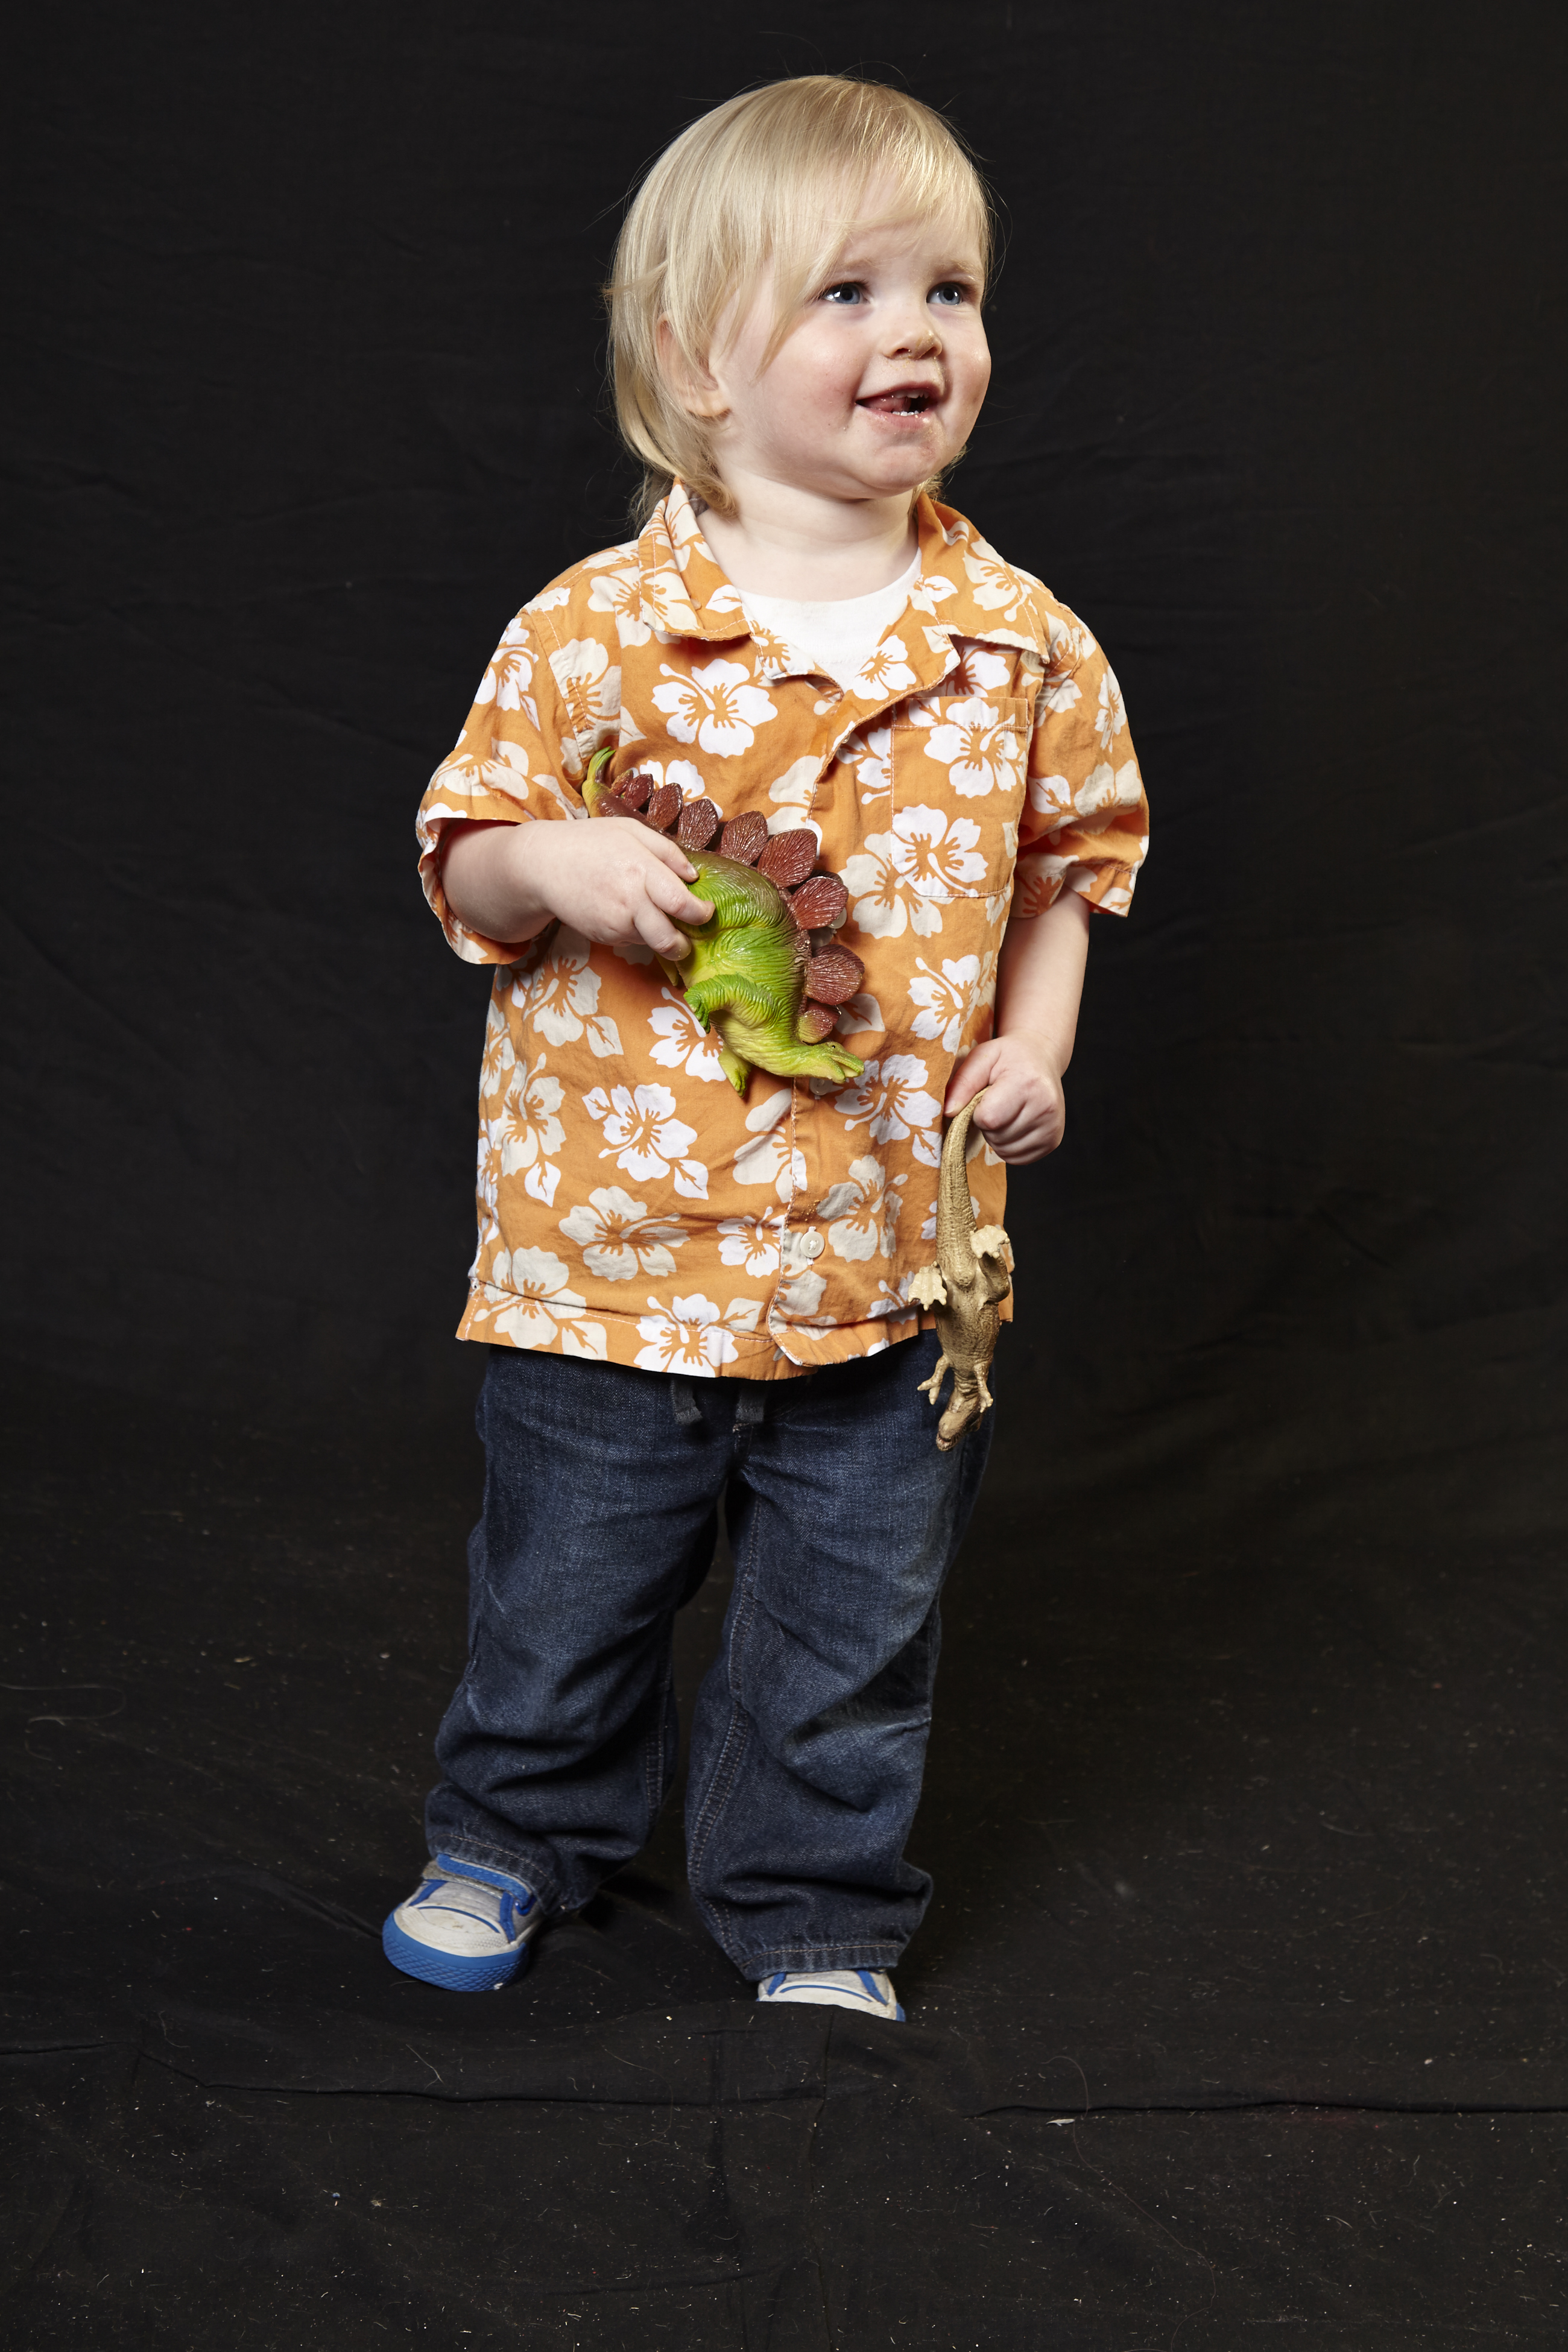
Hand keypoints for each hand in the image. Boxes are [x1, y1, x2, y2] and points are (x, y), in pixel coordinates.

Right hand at [443, 818, 712, 958]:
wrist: (543, 865)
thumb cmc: (589, 842)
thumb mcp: (630, 830)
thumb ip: (667, 851)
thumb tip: (694, 876)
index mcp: (641, 870)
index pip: (681, 904)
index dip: (701, 914)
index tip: (706, 911)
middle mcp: (630, 901)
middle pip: (669, 940)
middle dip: (684, 945)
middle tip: (688, 936)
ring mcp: (614, 923)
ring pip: (651, 941)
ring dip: (658, 934)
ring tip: (649, 912)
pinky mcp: (603, 937)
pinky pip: (631, 940)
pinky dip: (636, 931)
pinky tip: (624, 911)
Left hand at [944, 1032, 1065, 1163]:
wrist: (1042, 1060)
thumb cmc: (1009, 1058)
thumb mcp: (982, 1058)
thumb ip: (963, 1083)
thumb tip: (948, 1112)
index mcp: (1026, 1084)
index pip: (989, 1118)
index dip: (978, 1111)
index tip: (985, 1097)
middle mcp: (1045, 1107)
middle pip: (996, 1136)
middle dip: (988, 1124)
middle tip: (997, 1103)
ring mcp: (1052, 1127)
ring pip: (1005, 1151)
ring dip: (997, 1136)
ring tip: (1006, 1112)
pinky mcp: (1053, 1141)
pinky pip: (1018, 1159)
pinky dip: (1008, 1146)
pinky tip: (1014, 1124)